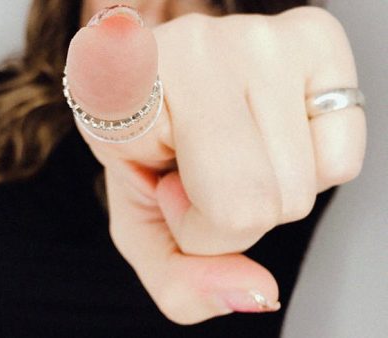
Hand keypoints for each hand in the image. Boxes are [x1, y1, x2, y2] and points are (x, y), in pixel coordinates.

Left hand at [65, 6, 365, 323]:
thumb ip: (182, 280)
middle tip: (197, 172)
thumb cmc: (144, 150)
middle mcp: (199, 46)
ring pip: (303, 185)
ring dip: (266, 191)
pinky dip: (307, 166)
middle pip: (265, 202)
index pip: (220, 204)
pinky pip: (341, 156)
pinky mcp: (313, 36)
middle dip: (230, 215)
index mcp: (132, 87)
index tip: (166, 186)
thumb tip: (262, 292)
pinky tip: (263, 133)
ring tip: (225, 150)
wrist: (160, 88)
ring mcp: (261, 36)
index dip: (193, 224)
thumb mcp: (140, 224)